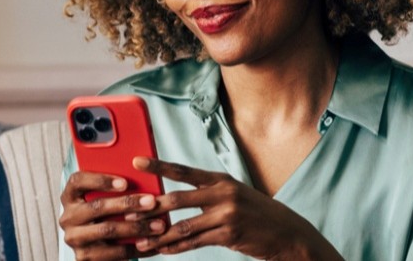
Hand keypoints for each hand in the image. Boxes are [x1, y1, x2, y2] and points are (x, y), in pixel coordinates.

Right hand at [58, 171, 168, 259]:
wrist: (100, 248)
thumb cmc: (108, 215)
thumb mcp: (107, 199)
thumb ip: (118, 189)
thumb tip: (145, 178)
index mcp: (71, 196)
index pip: (78, 181)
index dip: (100, 180)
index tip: (125, 182)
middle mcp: (68, 217)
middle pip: (97, 206)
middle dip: (128, 203)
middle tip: (152, 202)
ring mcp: (74, 238)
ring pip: (107, 230)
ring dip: (137, 227)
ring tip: (159, 225)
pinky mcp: (84, 257)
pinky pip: (114, 252)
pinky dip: (137, 248)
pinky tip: (155, 244)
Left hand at [131, 157, 342, 260]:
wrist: (286, 231)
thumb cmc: (255, 212)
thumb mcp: (233, 194)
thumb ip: (206, 194)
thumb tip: (172, 198)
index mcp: (220, 179)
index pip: (183, 170)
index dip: (159, 165)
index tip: (137, 161)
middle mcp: (223, 193)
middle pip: (177, 199)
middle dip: (150, 207)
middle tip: (127, 211)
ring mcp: (226, 214)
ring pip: (182, 225)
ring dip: (158, 235)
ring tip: (139, 241)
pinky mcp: (229, 234)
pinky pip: (194, 242)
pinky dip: (175, 247)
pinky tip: (162, 250)